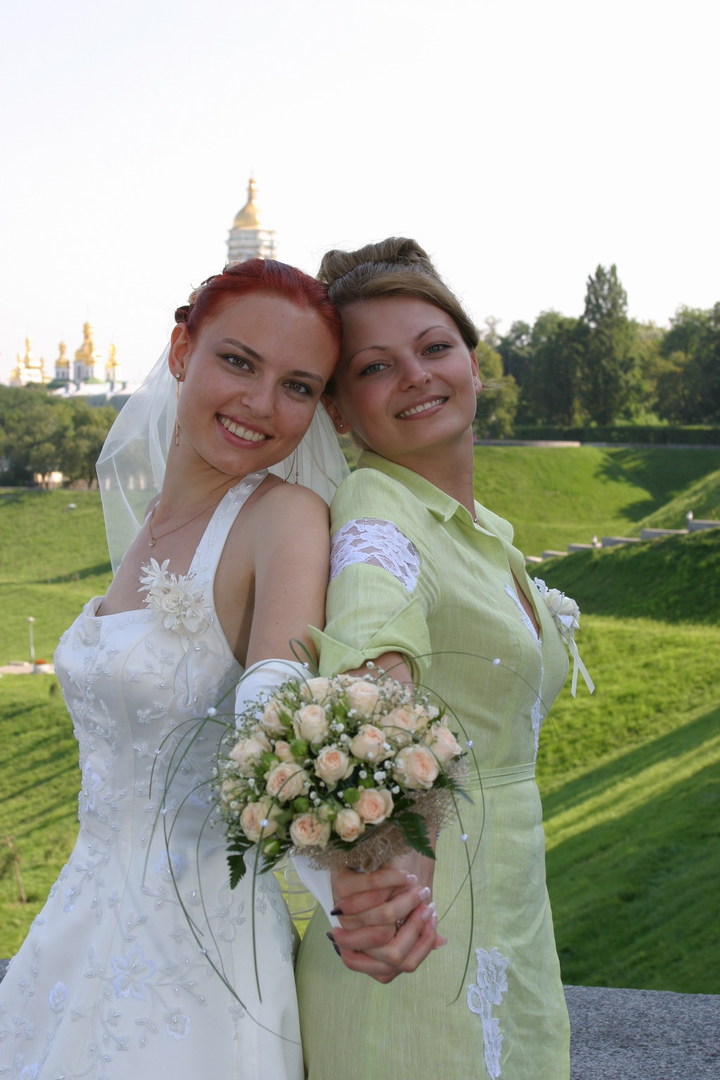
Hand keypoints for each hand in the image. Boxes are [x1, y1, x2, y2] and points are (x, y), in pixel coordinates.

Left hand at [327, 861, 445, 982]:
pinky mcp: (340, 886)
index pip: (395, 968)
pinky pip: (370, 888)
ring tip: (419, 889)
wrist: (363, 860)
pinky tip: (405, 876)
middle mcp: (352, 941)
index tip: (432, 921)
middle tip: (427, 906)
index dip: (420, 947)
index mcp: (366, 955)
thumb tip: (441, 942)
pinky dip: (391, 880)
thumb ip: (417, 931)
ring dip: (407, 902)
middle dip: (415, 927)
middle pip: (392, 953)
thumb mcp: (402, 916)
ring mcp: (343, 915)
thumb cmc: (386, 896)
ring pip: (383, 920)